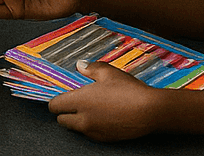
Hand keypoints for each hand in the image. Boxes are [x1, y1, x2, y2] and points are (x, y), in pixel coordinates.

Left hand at [48, 60, 162, 140]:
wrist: (149, 112)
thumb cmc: (129, 90)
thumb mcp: (109, 73)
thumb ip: (91, 68)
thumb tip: (80, 65)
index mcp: (80, 100)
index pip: (55, 106)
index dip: (56, 100)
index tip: (62, 95)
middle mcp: (83, 119)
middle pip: (61, 120)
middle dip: (65, 112)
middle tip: (76, 102)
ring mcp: (92, 131)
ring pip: (74, 128)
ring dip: (77, 120)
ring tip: (91, 108)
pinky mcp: (103, 139)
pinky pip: (88, 134)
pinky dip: (90, 127)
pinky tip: (102, 116)